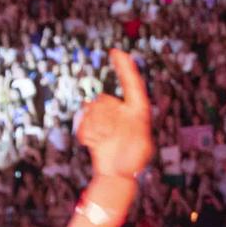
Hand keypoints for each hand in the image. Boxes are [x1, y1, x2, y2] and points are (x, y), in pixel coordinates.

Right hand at [76, 48, 152, 180]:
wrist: (116, 176)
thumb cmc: (132, 163)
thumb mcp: (142, 147)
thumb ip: (135, 129)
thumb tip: (122, 114)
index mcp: (137, 112)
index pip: (132, 85)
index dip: (125, 67)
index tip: (117, 51)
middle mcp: (121, 110)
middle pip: (104, 101)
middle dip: (103, 119)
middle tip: (109, 138)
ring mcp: (106, 117)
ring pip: (92, 109)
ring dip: (94, 127)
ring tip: (101, 142)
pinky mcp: (92, 125)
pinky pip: (83, 121)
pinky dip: (85, 133)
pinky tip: (91, 144)